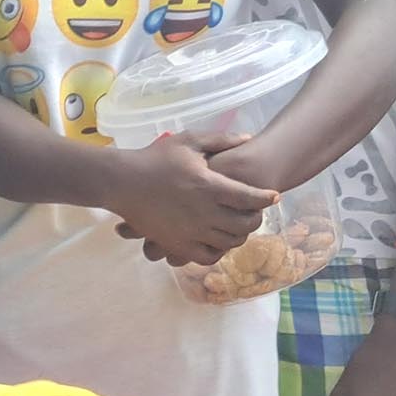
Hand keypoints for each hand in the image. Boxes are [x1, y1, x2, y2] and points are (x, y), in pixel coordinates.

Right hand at [104, 135, 276, 268]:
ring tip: (238, 226)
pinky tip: (217, 241)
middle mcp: (204, 213)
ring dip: (239, 235)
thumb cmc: (156, 158)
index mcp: (209, 186)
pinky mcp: (178, 245)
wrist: (123, 182)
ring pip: (229, 242)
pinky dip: (218, 251)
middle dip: (256, 218)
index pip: (250, 197)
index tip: (273, 196)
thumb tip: (249, 139)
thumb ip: (221, 140)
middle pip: (245, 224)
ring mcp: (191, 232)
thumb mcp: (190, 141)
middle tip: (256, 212)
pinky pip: (207, 256)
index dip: (266, 197)